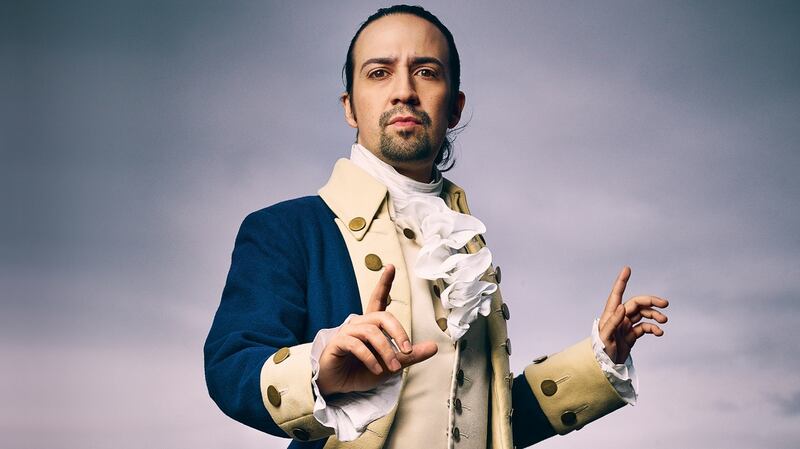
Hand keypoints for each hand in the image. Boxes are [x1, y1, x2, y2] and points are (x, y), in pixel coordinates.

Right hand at [316, 264, 437, 395]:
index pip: (378, 299)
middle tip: (408, 351)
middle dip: (398, 332)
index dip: (384, 283)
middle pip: (382, 316)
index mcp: (371, 325)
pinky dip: (370, 358)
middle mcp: (359, 324)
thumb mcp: (392, 365)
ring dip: (386, 351)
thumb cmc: (362, 372)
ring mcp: (347, 333)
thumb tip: (435, 346)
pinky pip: (356, 345)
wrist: (338, 387)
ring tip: (393, 368)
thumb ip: (411, 356)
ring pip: (371, 332)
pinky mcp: (337, 344)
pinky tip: (377, 370)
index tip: (390, 267)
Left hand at [598, 266, 668, 363]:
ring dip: (654, 315)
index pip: (617, 294)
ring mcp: (626, 325)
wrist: (605, 366)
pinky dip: (653, 328)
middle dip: (650, 301)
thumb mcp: (605, 337)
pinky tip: (659, 333)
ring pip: (643, 315)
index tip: (627, 269)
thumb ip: (613, 321)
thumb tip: (623, 307)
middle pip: (637, 303)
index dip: (622, 281)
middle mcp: (619, 317)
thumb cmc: (601, 350)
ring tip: (664, 321)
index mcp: (610, 314)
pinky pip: (644, 327)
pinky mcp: (631, 335)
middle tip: (665, 304)